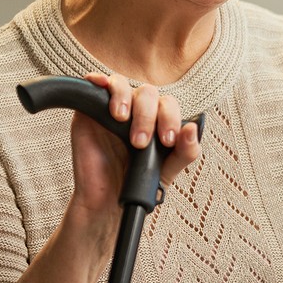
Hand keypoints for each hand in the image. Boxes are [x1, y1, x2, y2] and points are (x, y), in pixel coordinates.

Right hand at [69, 72, 201, 217]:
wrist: (105, 203)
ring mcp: (112, 109)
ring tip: (121, 119)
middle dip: (147, 115)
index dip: (170, 118)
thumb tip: (192, 128)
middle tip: (140, 142)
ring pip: (122, 84)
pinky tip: (100, 84)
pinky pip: (94, 85)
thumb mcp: (167, 170)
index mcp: (158, 121)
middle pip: (147, 93)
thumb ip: (185, 151)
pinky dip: (98, 79)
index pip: (168, 105)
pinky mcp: (89, 111)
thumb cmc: (137, 184)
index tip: (166, 141)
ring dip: (125, 97)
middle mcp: (136, 111)